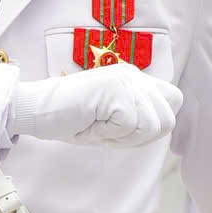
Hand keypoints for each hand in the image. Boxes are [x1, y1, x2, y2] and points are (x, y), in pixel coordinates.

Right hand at [8, 66, 182, 148]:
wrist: (37, 111)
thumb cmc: (71, 119)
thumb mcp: (112, 121)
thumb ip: (138, 119)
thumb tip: (161, 127)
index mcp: (135, 79)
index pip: (174, 100)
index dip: (156, 125)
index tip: (126, 131)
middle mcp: (134, 75)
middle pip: (167, 119)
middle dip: (140, 138)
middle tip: (109, 131)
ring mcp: (125, 80)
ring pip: (152, 126)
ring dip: (123, 137)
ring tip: (99, 126)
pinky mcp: (115, 89)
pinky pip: (129, 126)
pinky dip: (109, 134)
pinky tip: (91, 122)